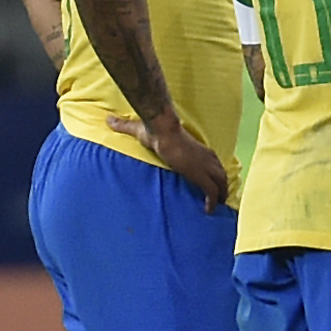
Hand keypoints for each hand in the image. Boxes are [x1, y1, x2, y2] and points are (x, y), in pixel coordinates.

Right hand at [106, 114, 228, 213]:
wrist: (162, 130)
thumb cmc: (155, 129)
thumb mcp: (140, 128)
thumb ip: (125, 125)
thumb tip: (108, 119)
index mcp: (198, 148)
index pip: (213, 160)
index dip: (214, 171)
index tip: (213, 180)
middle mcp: (205, 157)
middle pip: (221, 173)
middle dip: (222, 185)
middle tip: (220, 198)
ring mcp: (203, 166)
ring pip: (221, 183)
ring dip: (220, 195)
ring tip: (216, 206)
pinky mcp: (198, 174)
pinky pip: (211, 191)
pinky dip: (212, 202)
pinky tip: (207, 211)